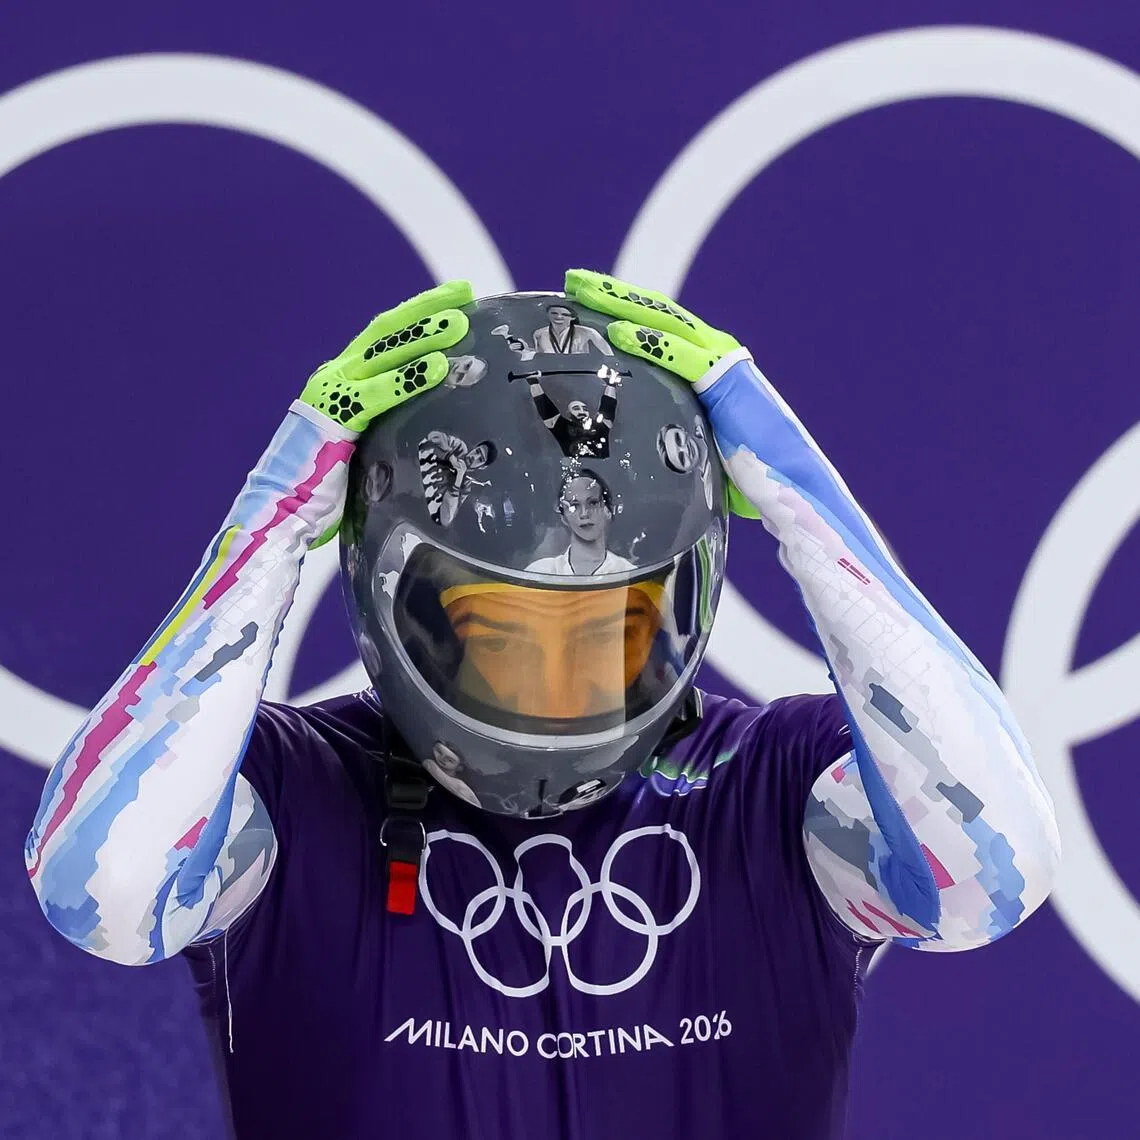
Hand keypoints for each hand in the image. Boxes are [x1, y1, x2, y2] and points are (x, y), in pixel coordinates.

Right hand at [301, 280, 472, 545]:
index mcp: (343, 381)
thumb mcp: (367, 449)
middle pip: (388, 331)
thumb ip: (391, 429)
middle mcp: (336, 377)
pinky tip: (438, 367)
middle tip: (464, 292)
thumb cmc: (325, 490)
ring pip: (385, 352)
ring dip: (424, 335)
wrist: (281, 512)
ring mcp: (332, 392)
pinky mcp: (333, 417)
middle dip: (426, 308)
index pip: (385, 338)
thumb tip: (437, 429)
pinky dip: (409, 378)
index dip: (418, 315)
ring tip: (459, 323)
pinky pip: (378, 393)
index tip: (455, 299)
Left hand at [564, 269, 758, 517]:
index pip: (658, 330)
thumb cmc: (749, 476)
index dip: (622, 311)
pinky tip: (618, 332)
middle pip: (656, 315)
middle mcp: (714, 356)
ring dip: (622, 304)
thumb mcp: (697, 449)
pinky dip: (649, 342)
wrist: (791, 487)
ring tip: (584, 291)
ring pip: (664, 323)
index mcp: (707, 368)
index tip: (583, 303)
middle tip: (574, 280)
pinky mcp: (725, 384)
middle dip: (614, 294)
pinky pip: (680, 356)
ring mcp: (721, 365)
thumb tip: (628, 468)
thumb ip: (669, 439)